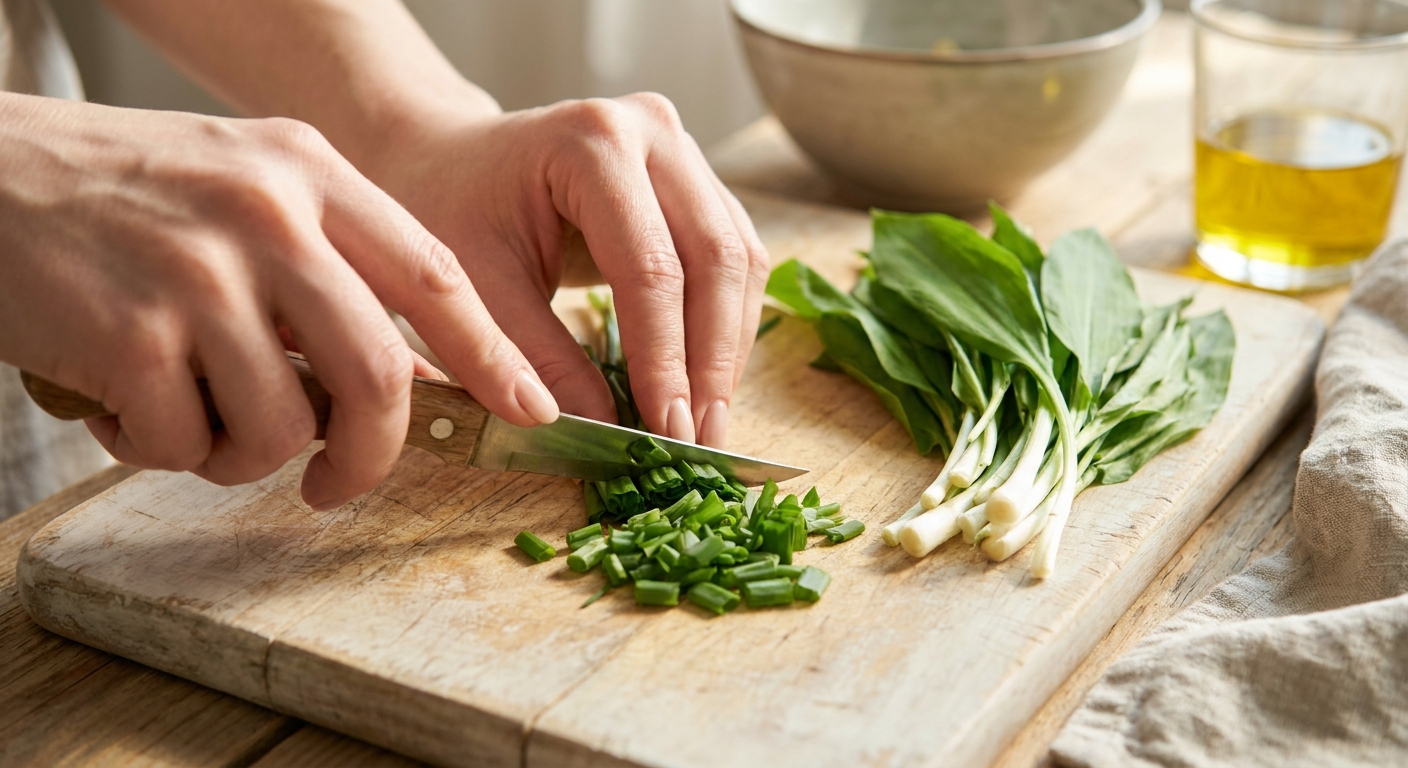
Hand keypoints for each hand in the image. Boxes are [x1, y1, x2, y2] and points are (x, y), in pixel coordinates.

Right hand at [0, 93, 557, 508]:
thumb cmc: (117, 196)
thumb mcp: (241, 188)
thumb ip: (325, 264)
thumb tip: (402, 378)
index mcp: (307, 172)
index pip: (434, 272)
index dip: (492, 353)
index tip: (530, 408)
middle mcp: (267, 213)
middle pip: (378, 370)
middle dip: (370, 453)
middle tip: (333, 484)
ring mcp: (201, 270)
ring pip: (282, 424)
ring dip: (238, 452)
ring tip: (183, 411)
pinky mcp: (133, 332)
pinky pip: (185, 443)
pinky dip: (158, 449)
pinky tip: (121, 404)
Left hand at [363, 93, 770, 447]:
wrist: (445, 156)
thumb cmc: (448, 209)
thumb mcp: (472, 288)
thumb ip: (535, 357)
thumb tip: (602, 431)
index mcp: (592, 144)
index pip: (650, 268)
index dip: (665, 359)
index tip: (667, 432)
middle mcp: (652, 133)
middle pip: (716, 259)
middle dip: (711, 360)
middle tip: (699, 439)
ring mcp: (682, 151)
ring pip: (739, 260)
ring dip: (728, 348)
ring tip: (705, 422)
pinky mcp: (696, 181)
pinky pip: (733, 259)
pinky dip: (724, 325)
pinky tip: (704, 381)